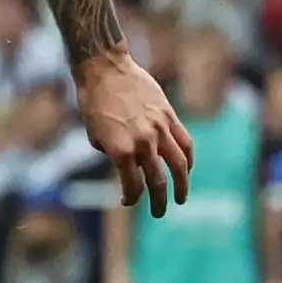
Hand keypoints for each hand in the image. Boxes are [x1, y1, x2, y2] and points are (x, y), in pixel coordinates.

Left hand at [76, 47, 195, 214]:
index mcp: (121, 151)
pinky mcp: (169, 116)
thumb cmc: (93, 103)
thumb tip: (127, 167)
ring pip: (178, 165)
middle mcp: (142, 143)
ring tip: (180, 198)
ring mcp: (159, 129)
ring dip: (181, 185)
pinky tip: (187, 169)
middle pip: (157, 181)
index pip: (133, 186)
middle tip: (159, 213)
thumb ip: (113, 154)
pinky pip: (184, 142)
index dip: (131, 198)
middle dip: (158, 201)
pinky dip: (188, 158)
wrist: (105, 69)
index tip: (128, 201)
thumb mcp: (95, 135)